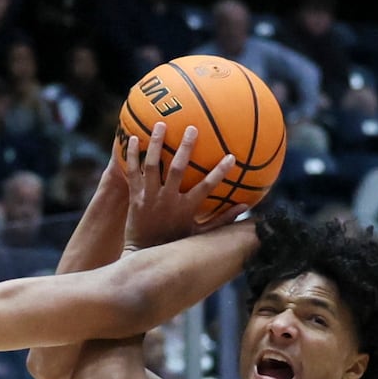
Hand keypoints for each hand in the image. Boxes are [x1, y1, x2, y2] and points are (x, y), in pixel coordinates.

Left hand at [122, 121, 240, 250]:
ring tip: (160, 124)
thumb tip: (244, 207)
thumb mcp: (199, 235)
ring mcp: (150, 197)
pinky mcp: (135, 197)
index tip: (231, 157)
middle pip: (178, 169)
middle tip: (191, 128)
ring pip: (153, 165)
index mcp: (186, 208)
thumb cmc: (174, 243)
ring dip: (157, 144)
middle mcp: (168, 200)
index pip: (206, 187)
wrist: (143, 254)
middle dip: (185, 147)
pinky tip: (134, 138)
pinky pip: (133, 172)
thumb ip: (221, 220)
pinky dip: (133, 155)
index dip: (219, 172)